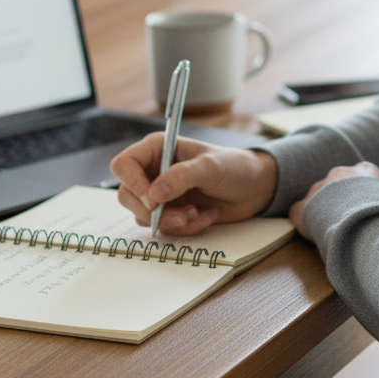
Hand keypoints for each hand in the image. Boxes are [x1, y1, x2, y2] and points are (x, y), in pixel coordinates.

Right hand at [110, 133, 277, 235]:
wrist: (254, 189)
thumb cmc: (234, 167)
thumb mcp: (210, 167)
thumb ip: (181, 177)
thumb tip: (154, 195)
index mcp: (157, 149)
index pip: (124, 164)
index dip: (133, 184)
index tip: (154, 200)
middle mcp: (153, 170)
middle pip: (127, 195)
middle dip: (154, 211)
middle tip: (182, 214)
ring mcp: (161, 194)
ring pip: (143, 216)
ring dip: (171, 221)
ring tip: (198, 214)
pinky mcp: (170, 212)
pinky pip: (163, 228)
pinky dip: (184, 228)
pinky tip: (205, 217)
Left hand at [289, 162, 378, 240]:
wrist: (371, 229)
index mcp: (366, 171)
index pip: (359, 180)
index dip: (359, 198)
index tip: (362, 212)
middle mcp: (340, 173)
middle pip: (336, 188)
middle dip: (338, 204)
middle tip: (347, 225)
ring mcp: (319, 188)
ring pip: (317, 200)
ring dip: (323, 215)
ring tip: (334, 234)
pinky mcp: (302, 207)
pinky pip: (299, 214)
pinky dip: (305, 226)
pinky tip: (317, 238)